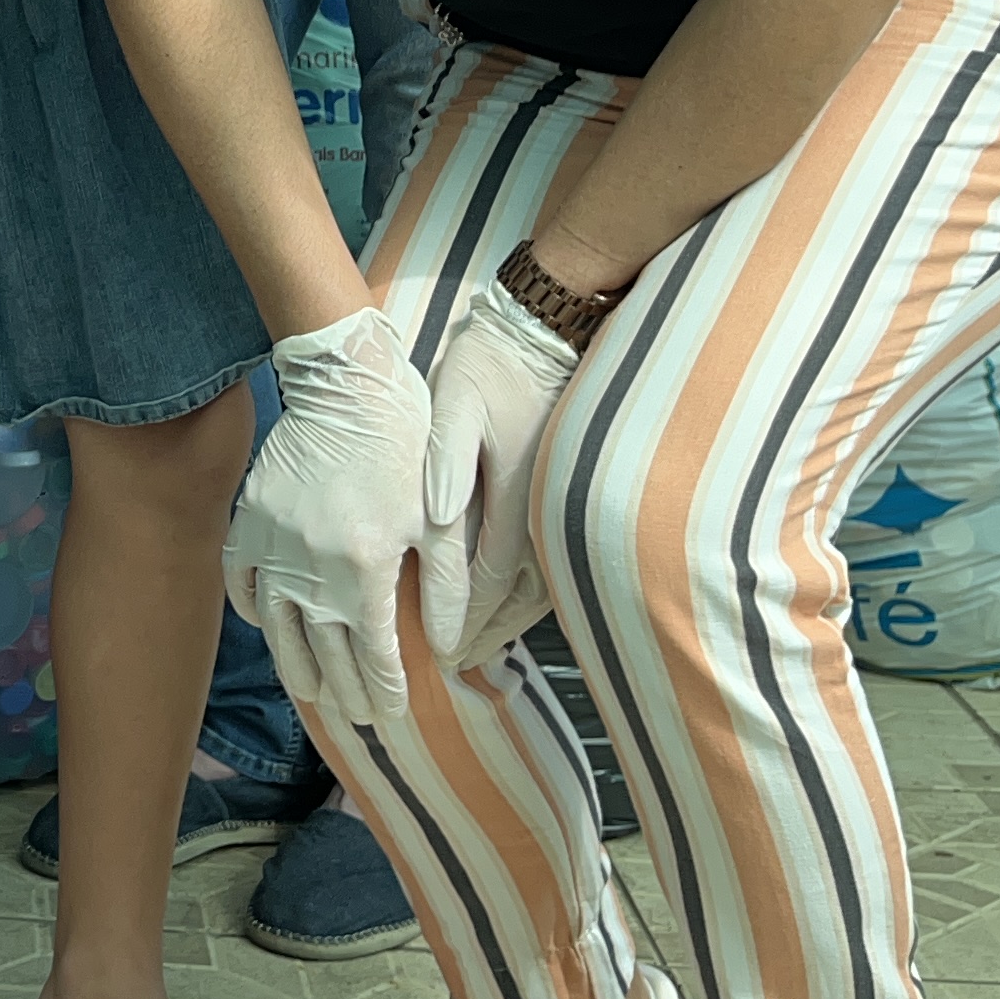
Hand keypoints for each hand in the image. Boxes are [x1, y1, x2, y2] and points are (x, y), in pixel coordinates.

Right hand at [227, 305, 433, 731]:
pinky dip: (253, 610)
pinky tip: (268, 627)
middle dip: (345, 690)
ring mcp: (274, 543)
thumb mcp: (439, 519)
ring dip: (296, 667)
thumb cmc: (404, 447)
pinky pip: (243, 579)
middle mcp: (312, 564)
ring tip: (312, 694)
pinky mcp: (251, 520)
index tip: (391, 711)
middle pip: (325, 649)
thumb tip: (451, 649)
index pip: (373, 651)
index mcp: (364, 567)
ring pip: (279, 627)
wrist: (346, 386)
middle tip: (357, 716)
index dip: (384, 687)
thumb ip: (448, 589)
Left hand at [418, 283, 582, 672]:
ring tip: (479, 648)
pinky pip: (549, 561)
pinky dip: (528, 592)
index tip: (439, 651)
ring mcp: (559, 506)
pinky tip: (509, 606)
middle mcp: (543, 511)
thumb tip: (436, 517)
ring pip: (537, 584)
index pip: (482, 576)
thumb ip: (445, 462)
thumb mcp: (456, 403)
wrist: (546, 334)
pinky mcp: (563, 497)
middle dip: (483, 632)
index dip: (460, 617)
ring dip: (508, 619)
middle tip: (455, 665)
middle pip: (514, 594)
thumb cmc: (492, 366)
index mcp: (512, 493)